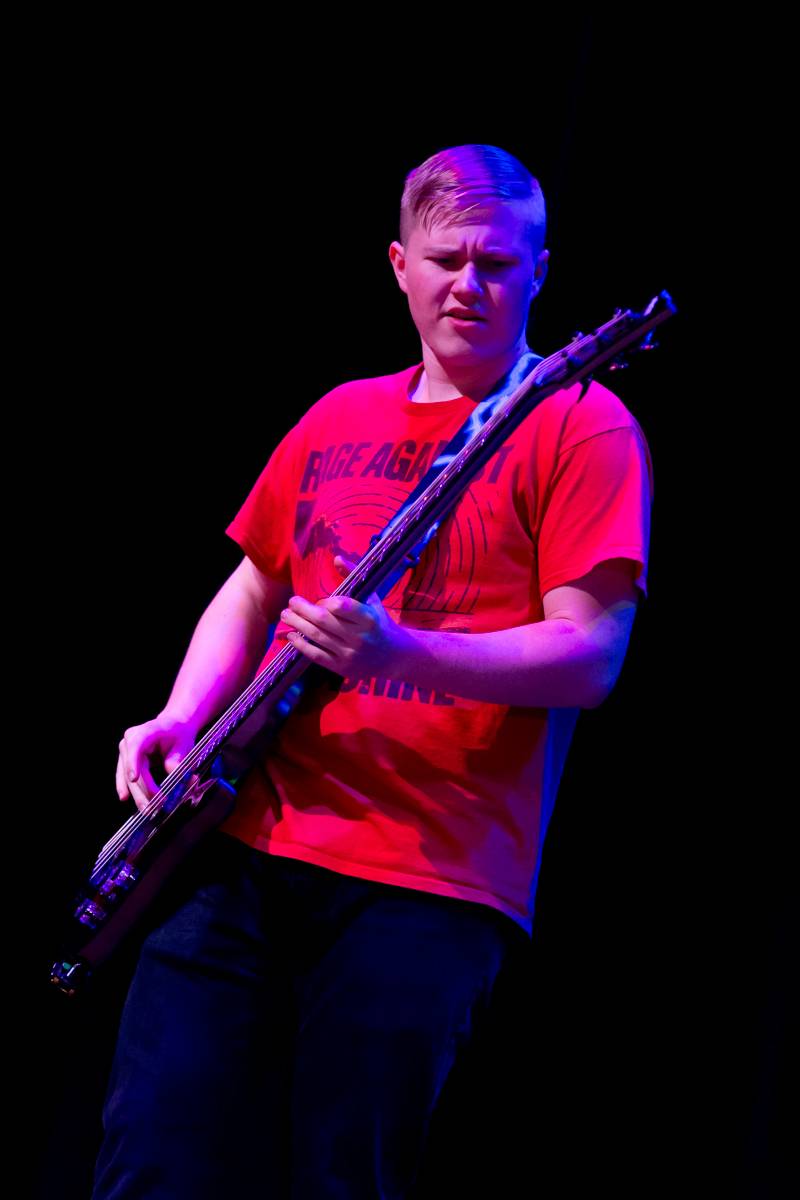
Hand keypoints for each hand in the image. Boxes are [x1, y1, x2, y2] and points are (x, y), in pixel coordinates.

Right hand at [116, 712, 198, 812]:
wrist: (174, 725)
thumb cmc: (179, 733)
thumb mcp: (184, 745)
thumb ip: (177, 763)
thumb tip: (178, 783)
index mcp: (146, 731)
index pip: (136, 745)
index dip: (133, 762)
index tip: (133, 778)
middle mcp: (131, 739)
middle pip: (133, 767)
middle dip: (142, 789)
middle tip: (152, 807)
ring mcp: (126, 749)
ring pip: (127, 775)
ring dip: (136, 793)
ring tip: (146, 809)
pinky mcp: (126, 759)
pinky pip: (124, 775)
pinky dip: (126, 787)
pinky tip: (124, 797)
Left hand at [280, 555, 414, 678]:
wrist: (393, 657)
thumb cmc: (379, 622)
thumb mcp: (372, 598)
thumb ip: (354, 577)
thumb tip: (336, 558)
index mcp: (368, 618)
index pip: (341, 606)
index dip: (326, 601)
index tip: (320, 600)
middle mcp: (359, 637)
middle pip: (323, 620)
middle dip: (302, 609)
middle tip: (291, 602)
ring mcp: (350, 654)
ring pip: (317, 637)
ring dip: (297, 624)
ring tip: (286, 615)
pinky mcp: (342, 667)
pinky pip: (316, 655)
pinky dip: (301, 645)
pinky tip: (291, 635)